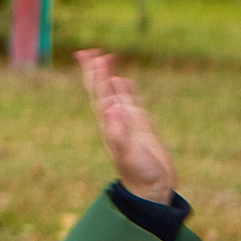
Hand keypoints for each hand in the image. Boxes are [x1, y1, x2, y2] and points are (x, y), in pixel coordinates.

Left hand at [76, 49, 174, 202]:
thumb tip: (110, 109)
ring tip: (104, 59)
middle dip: (95, 71)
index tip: (90, 57)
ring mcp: (128, 123)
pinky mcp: (141, 127)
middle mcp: (115, 121)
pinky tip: (123, 81)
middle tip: (89, 51)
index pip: (98, 94)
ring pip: (116, 93)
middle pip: (103, 90)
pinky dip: (126, 90)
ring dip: (109, 77)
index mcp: (109, 124)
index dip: (94, 75)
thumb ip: (119, 133)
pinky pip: (132, 103)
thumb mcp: (128, 153)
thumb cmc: (140, 174)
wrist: (152, 188)